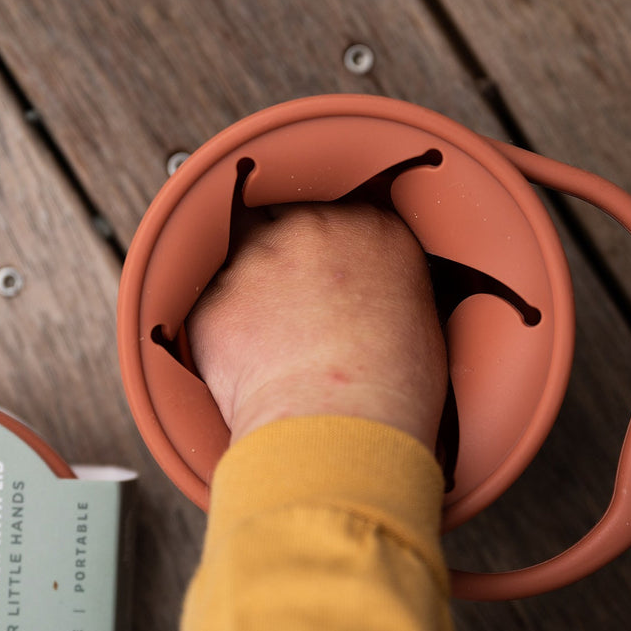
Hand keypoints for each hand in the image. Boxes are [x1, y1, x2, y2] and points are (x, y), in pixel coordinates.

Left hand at [186, 203, 447, 449]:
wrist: (340, 426)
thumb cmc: (391, 391)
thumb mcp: (423, 320)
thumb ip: (389, 284)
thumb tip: (373, 298)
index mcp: (373, 227)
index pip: (337, 203)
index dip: (324, 235)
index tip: (323, 260)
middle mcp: (312, 227)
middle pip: (279, 211)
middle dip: (278, 242)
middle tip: (287, 290)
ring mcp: (257, 257)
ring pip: (236, 250)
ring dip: (246, 279)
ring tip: (265, 329)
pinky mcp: (214, 296)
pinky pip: (207, 302)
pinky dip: (221, 325)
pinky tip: (246, 358)